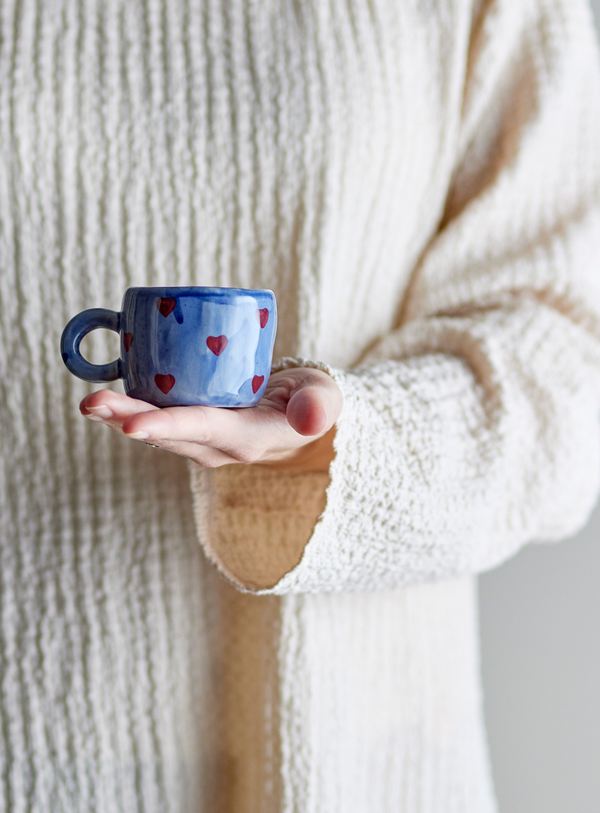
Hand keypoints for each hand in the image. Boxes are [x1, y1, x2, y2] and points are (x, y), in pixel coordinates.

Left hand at [79, 368, 342, 472]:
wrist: (299, 417)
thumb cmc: (311, 400)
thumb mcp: (324, 398)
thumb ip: (319, 405)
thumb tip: (310, 419)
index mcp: (249, 439)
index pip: (206, 430)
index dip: (168, 426)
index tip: (132, 425)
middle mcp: (219, 447)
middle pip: (169, 433)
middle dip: (127, 419)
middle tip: (91, 403)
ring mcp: (203, 441)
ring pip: (158, 431)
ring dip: (121, 417)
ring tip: (90, 402)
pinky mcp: (193, 429)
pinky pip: (159, 421)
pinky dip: (131, 409)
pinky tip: (108, 395)